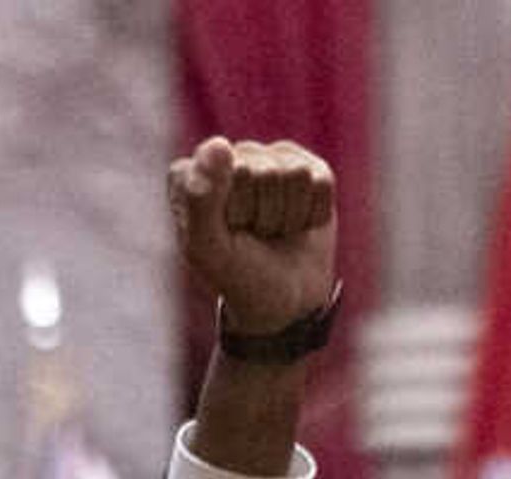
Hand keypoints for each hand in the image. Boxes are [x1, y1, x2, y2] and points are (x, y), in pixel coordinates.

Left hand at [168, 138, 338, 337]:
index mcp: (189, 174)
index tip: (225, 235)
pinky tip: (296, 225)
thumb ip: (200, 199)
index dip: (231, 212)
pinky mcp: (305, 166)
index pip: (221, 169)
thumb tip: (219, 144)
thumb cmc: (237, 275)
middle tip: (253, 236)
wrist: (282, 301)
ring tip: (272, 232)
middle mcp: (226, 158)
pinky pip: (321, 181)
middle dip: (263, 215)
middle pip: (262, 171)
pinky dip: (313, 214)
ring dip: (287, 216)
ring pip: (294, 174)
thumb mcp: (209, 248)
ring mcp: (266, 158)